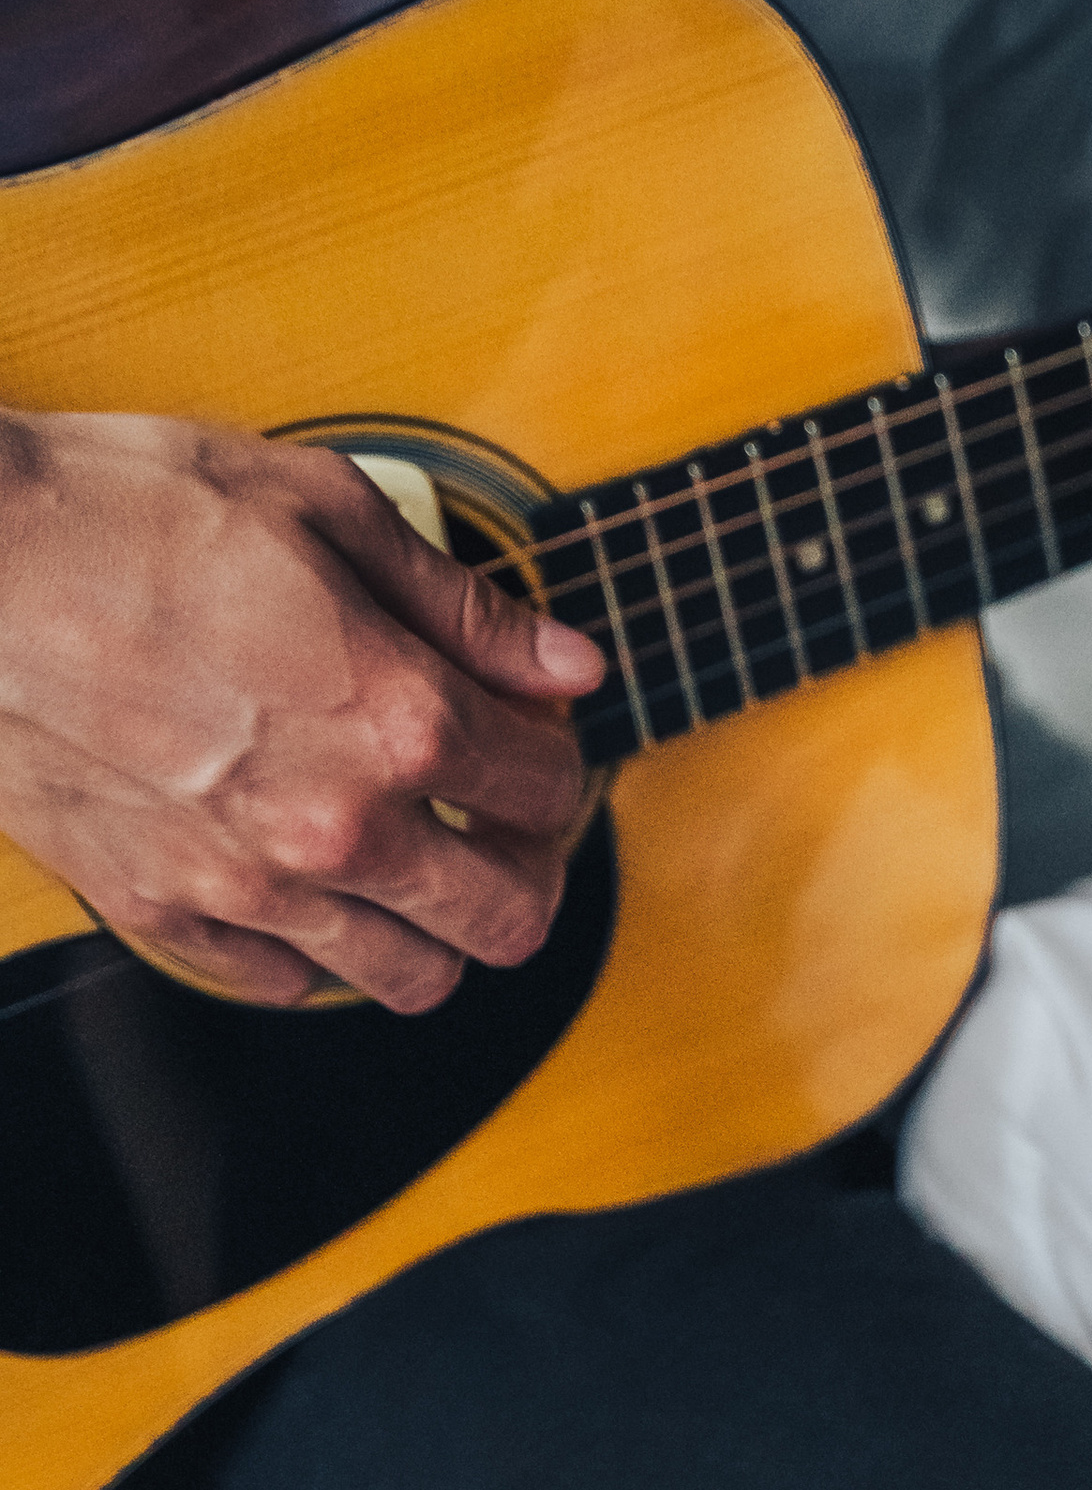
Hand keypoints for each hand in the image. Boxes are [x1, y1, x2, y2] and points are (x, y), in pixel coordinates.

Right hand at [0, 408, 605, 1010]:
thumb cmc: (124, 509)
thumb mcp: (324, 508)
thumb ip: (465, 606)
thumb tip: (569, 664)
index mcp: (398, 720)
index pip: (550, 788)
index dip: (555, 753)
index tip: (530, 731)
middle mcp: (338, 827)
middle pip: (510, 920)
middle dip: (529, 870)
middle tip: (503, 824)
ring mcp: (247, 886)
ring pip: (411, 978)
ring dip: (436, 928)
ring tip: (418, 864)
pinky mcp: (162, 911)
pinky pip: (282, 981)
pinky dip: (313, 948)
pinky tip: (306, 883)